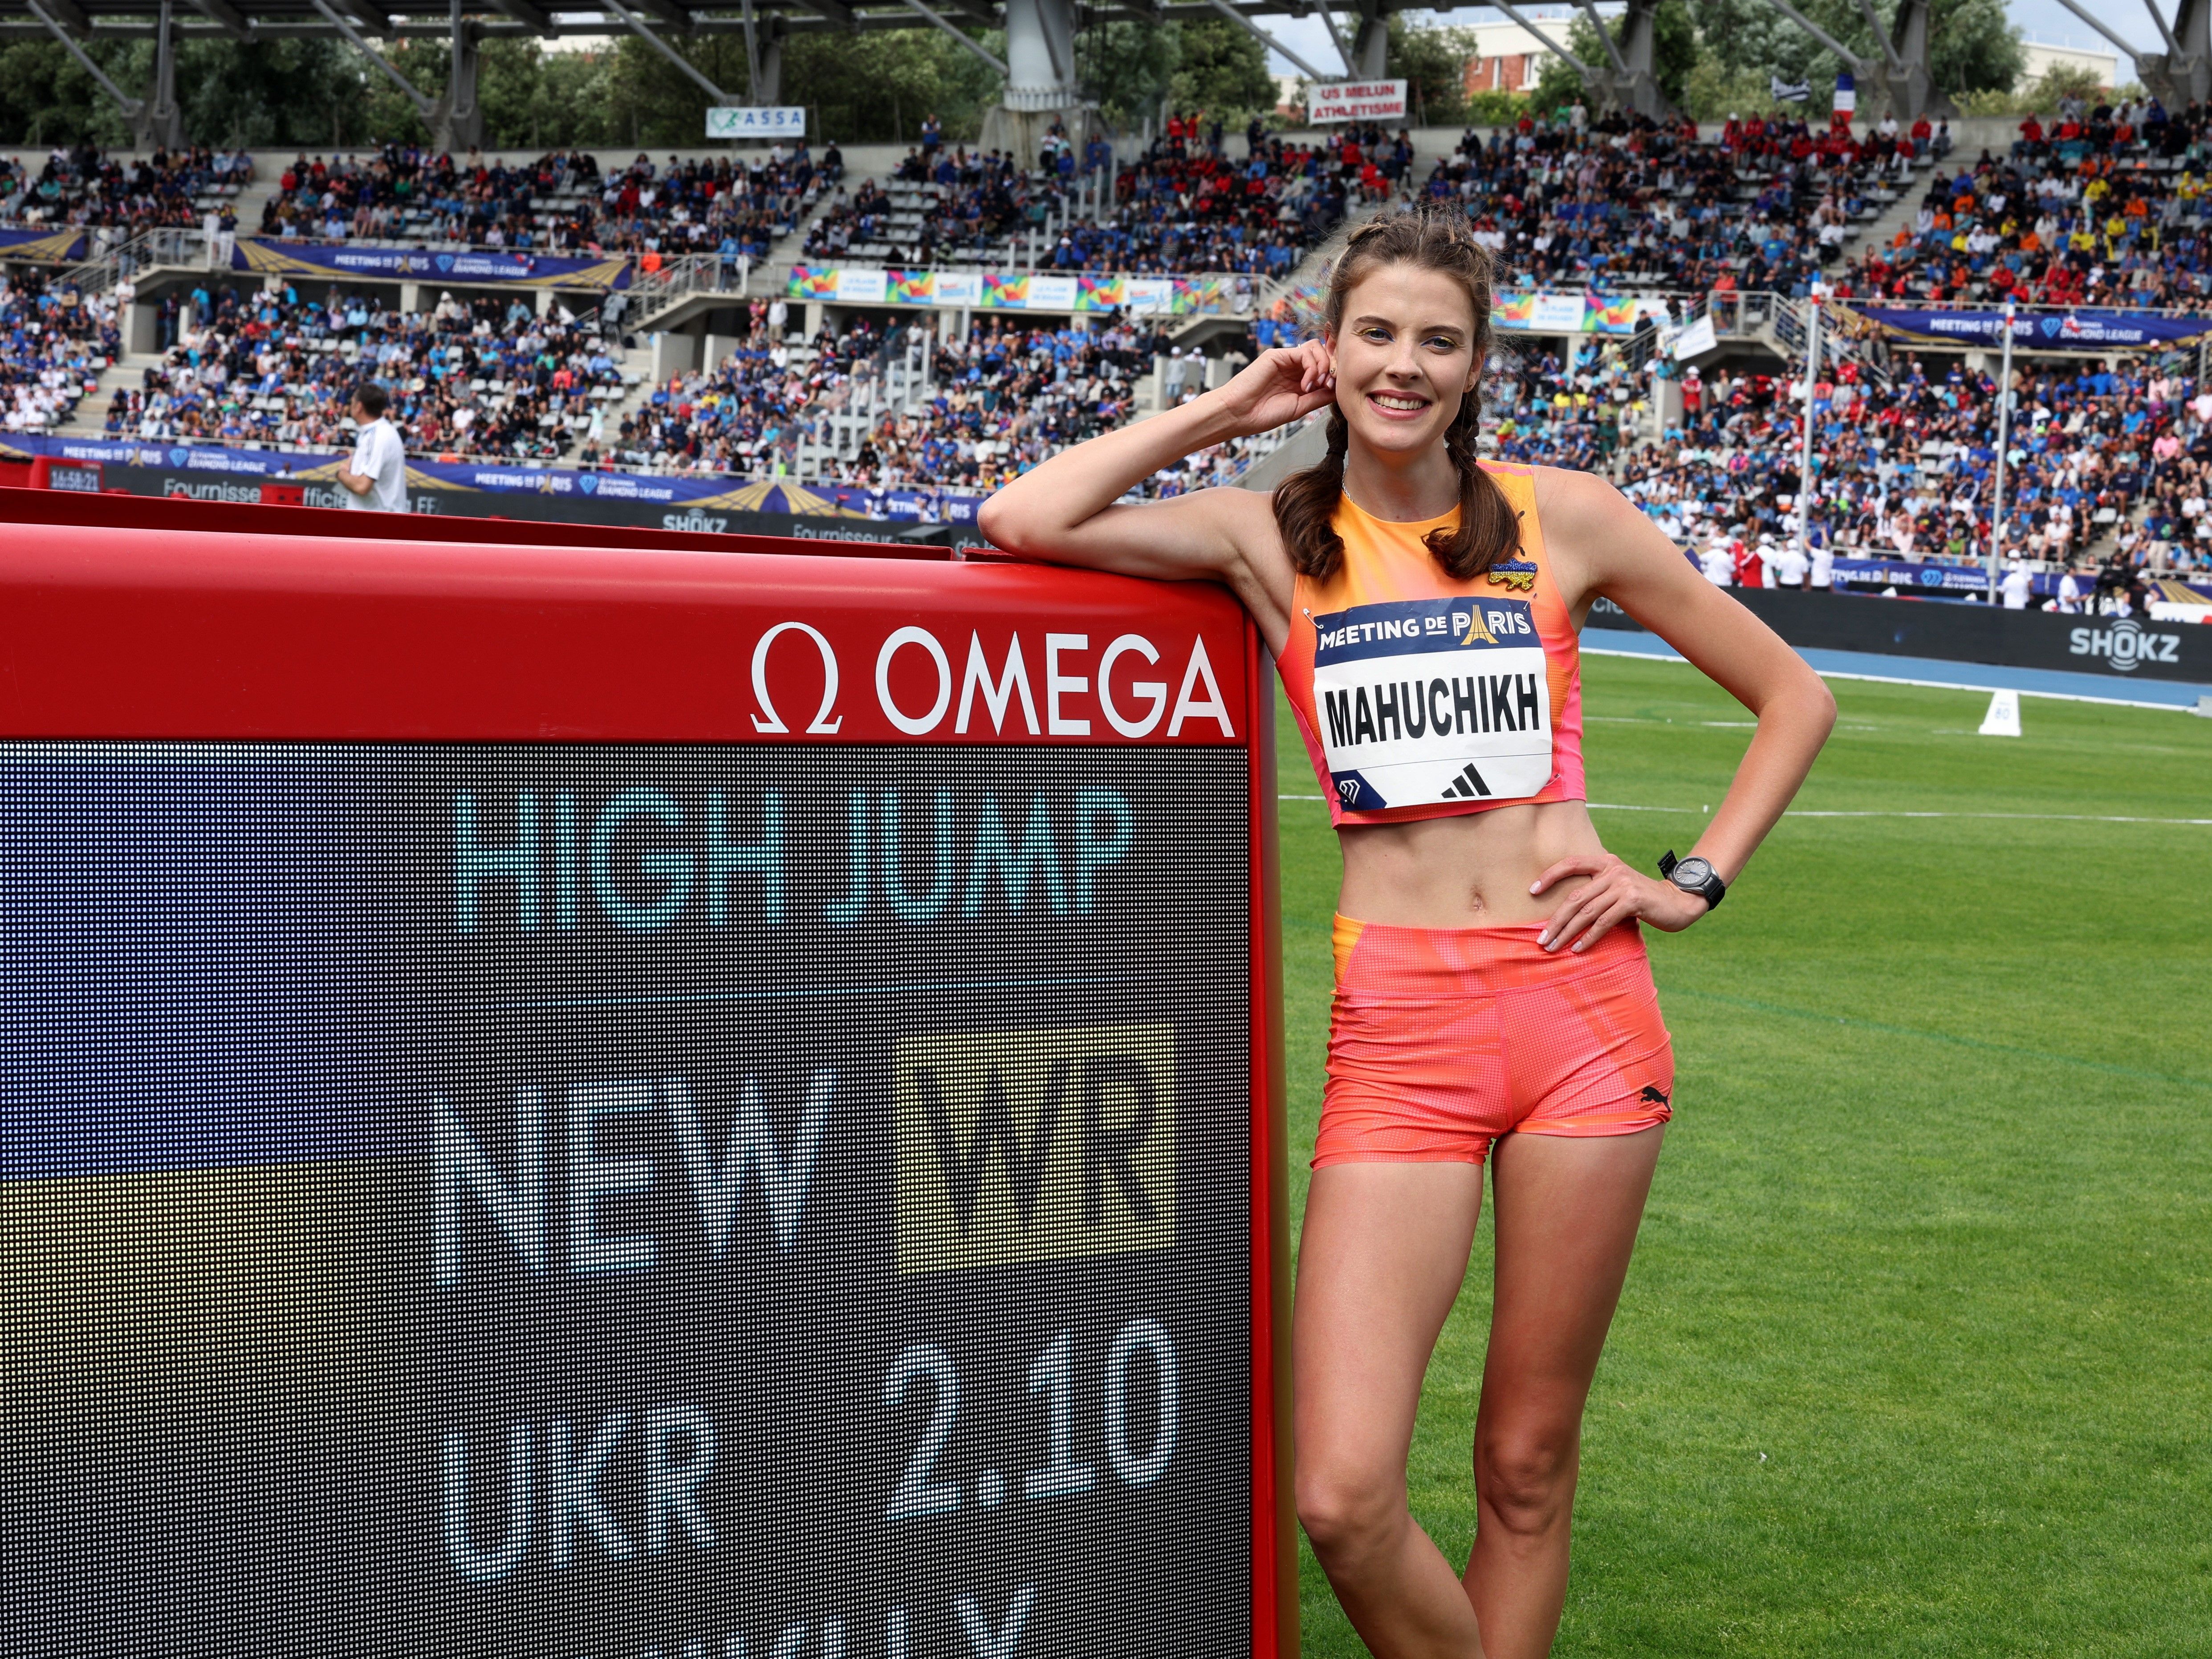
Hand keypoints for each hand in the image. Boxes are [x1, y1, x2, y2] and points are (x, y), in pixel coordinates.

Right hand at [1210, 340, 1336, 437]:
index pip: (1324, 367)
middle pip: (1323, 353)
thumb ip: (1319, 397)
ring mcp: (1285, 360)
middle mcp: (1293, 368)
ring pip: (1316, 348)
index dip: (1334, 374)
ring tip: (1317, 384)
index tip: (1334, 389)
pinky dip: (1312, 367)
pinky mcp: (1278, 355)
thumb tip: (1338, 389)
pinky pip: (1304, 352)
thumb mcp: (1299, 408)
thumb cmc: (1262, 415)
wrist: (1238, 414)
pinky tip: (1306, 384)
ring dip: (1323, 365)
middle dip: (1332, 367)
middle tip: (1329, 385)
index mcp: (1299, 380)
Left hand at [1530, 852, 1708, 952]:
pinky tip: (1578, 949)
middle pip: (1575, 897)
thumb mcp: (1618, 885)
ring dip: (1567, 933)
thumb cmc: (1642, 898)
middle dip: (1555, 920)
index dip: (1549, 876)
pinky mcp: (1632, 901)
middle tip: (1541, 939)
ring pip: (1586, 912)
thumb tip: (1566, 907)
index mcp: (1606, 862)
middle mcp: (1612, 870)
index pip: (1571, 863)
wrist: (1678, 902)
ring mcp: (1622, 885)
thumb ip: (1597, 888)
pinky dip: (1589, 938)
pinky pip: (1603, 922)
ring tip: (1553, 947)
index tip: (1531, 891)